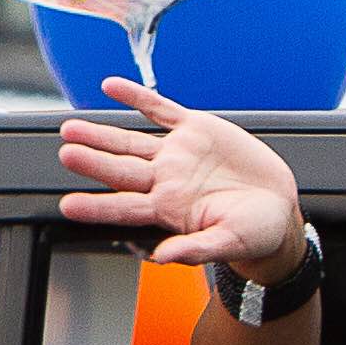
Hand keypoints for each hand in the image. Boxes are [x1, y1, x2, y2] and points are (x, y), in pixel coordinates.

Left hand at [53, 79, 302, 270]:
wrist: (278, 206)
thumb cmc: (253, 232)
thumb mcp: (228, 243)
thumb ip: (196, 250)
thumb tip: (164, 258)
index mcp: (170, 209)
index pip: (125, 207)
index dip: (97, 206)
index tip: (69, 205)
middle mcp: (166, 180)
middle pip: (120, 170)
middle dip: (93, 162)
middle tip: (66, 153)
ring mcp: (178, 154)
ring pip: (131, 141)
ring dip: (102, 133)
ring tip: (70, 126)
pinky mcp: (195, 130)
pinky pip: (160, 109)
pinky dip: (137, 97)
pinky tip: (111, 87)